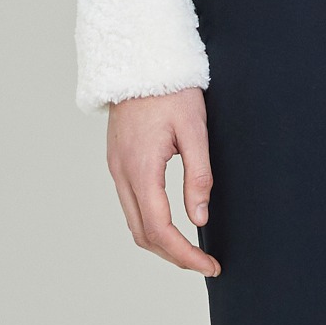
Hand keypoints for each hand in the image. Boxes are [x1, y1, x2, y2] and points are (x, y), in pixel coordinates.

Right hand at [105, 87, 219, 275]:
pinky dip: (149, 222)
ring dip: (160, 241)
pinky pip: (130, 203)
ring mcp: (116, 168)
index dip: (185, 254)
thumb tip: (200, 218)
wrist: (138, 59)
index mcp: (141, 169)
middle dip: (173, 255)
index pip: (160, 230)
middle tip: (203, 262)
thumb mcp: (194, 128)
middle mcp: (122, 174)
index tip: (209, 265)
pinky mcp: (117, 161)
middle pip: (143, 234)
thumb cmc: (170, 88)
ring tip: (190, 247)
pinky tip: (170, 220)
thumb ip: (198, 175)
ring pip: (134, 222)